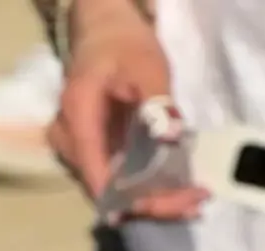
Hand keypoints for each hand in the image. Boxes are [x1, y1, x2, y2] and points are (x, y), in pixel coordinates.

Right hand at [51, 4, 199, 217]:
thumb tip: (169, 139)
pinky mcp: (91, 153)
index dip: (136, 199)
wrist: (102, 31)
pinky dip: (147, 187)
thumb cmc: (122, 43)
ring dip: (152, 199)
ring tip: (192, 199)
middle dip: (152, 203)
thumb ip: (157, 102)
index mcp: (77, 122)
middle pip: (108, 192)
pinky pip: (117, 179)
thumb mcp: (146, 64)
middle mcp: (69, 146)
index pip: (101, 178)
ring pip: (114, 191)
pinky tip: (175, 189)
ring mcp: (77, 153)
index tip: (174, 203)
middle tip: (195, 203)